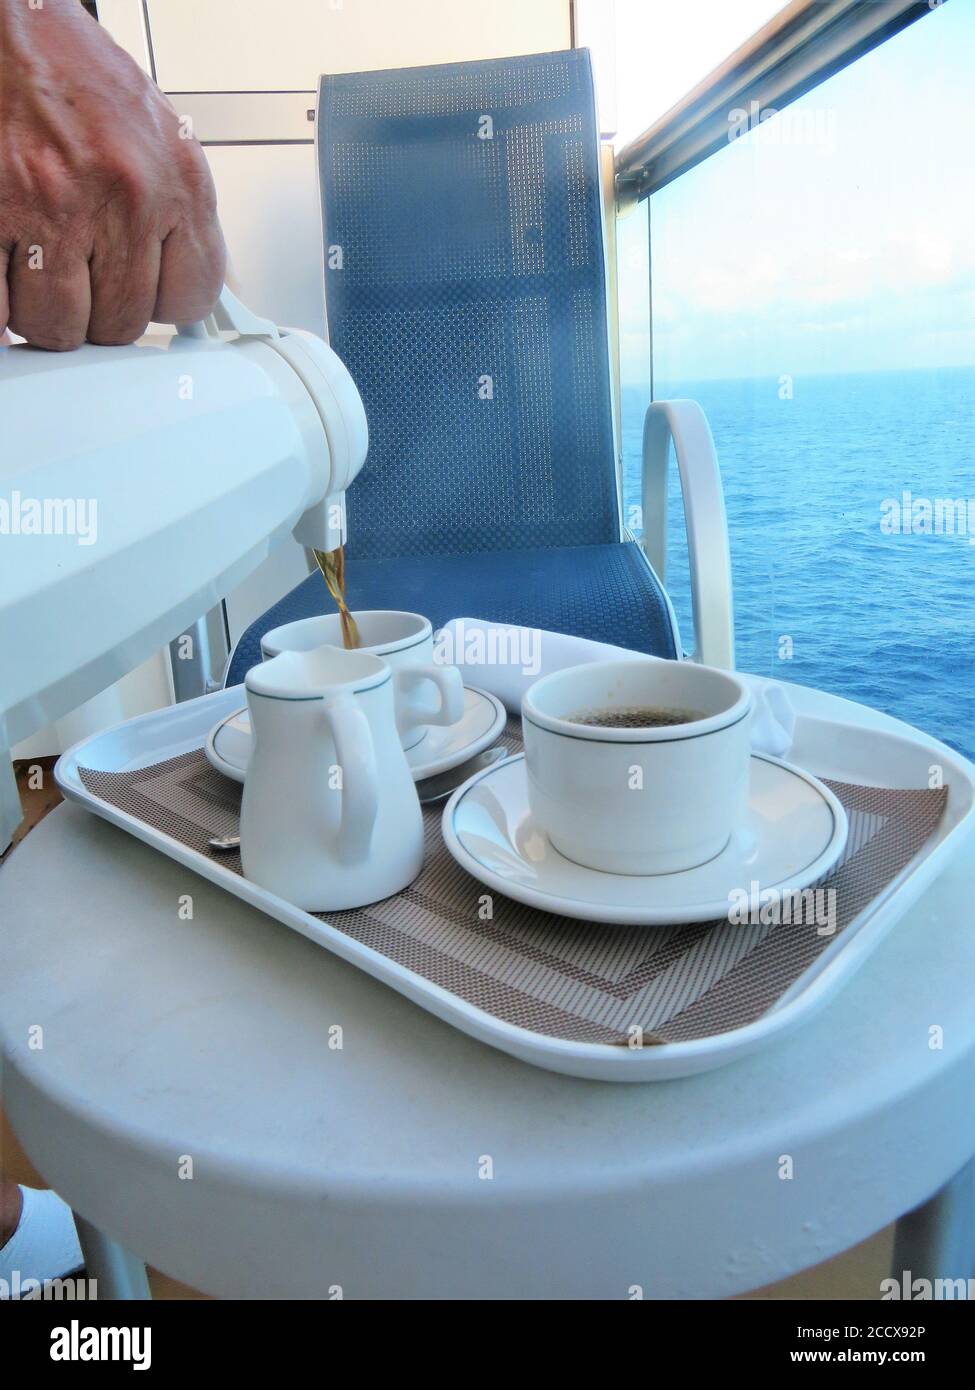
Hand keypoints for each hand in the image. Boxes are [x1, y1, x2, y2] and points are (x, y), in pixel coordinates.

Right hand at [0, 0, 225, 349]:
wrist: (11, 19)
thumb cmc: (73, 72)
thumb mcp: (158, 135)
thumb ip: (175, 214)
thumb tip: (172, 289)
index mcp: (175, 180)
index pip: (190, 299)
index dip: (158, 304)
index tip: (140, 293)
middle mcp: (123, 196)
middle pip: (120, 324)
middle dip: (94, 312)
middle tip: (76, 274)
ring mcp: (55, 207)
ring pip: (58, 327)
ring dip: (42, 311)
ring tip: (36, 266)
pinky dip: (0, 309)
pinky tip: (5, 273)